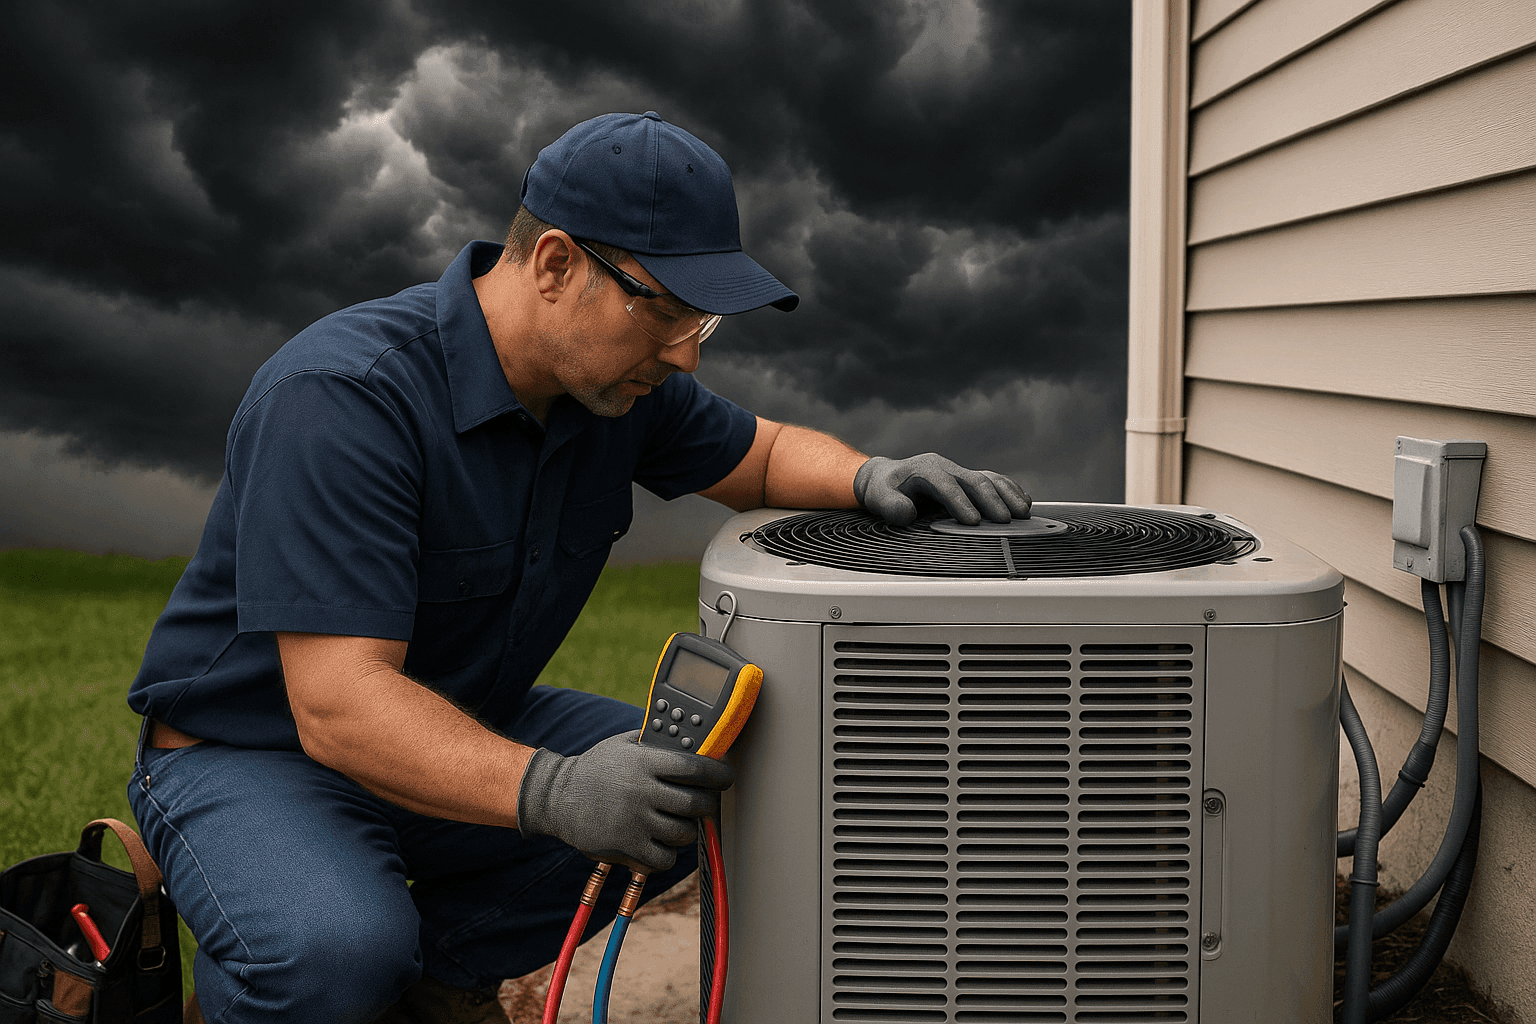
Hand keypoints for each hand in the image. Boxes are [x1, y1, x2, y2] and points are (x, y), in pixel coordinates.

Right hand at [517, 730, 733, 872]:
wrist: (557, 798)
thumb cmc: (596, 768)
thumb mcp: (623, 744)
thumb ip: (656, 743)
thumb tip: (693, 741)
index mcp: (644, 762)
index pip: (695, 769)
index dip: (718, 774)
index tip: (725, 778)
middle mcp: (642, 792)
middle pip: (696, 804)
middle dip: (707, 804)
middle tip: (704, 802)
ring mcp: (635, 821)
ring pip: (683, 833)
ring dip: (685, 829)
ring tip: (676, 821)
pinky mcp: (626, 846)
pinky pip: (665, 858)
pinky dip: (668, 853)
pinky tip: (660, 842)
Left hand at [854, 453, 1031, 527]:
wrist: (887, 478)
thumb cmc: (884, 490)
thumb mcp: (879, 497)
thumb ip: (891, 506)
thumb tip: (908, 513)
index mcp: (926, 469)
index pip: (946, 484)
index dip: (960, 502)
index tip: (973, 521)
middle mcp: (946, 467)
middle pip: (973, 480)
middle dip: (991, 500)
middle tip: (1005, 521)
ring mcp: (959, 472)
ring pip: (988, 479)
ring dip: (1008, 494)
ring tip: (1024, 512)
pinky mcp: (967, 479)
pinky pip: (993, 481)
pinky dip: (1010, 490)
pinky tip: (1024, 501)